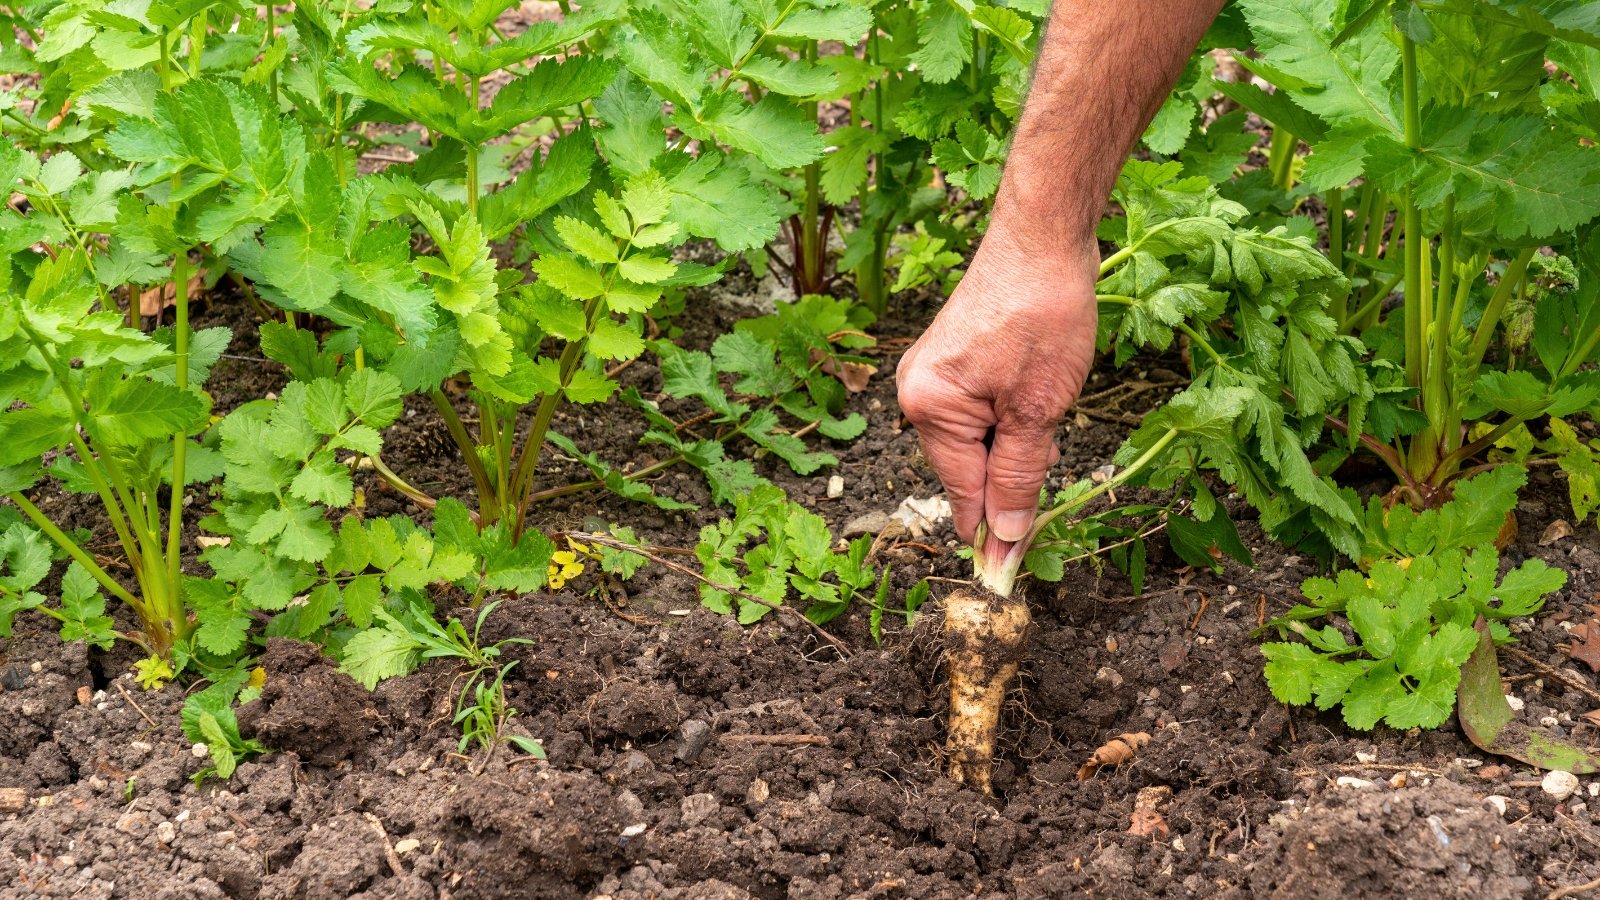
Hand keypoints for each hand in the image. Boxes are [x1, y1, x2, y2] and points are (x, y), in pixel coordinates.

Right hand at [896, 232, 1098, 558]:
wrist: (1044, 238)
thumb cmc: (1043, 315)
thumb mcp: (1039, 410)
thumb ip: (1019, 478)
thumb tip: (1003, 538)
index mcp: (928, 408)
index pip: (964, 494)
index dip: (994, 532)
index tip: (1012, 575)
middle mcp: (916, 394)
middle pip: (966, 470)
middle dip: (1010, 477)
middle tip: (1054, 453)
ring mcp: (929, 375)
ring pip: (976, 443)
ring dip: (1013, 446)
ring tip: (1049, 408)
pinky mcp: (949, 361)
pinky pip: (977, 414)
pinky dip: (1008, 421)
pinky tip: (1037, 398)